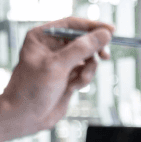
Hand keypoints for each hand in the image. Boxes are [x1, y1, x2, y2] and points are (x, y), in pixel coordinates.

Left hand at [0, 17, 113, 141]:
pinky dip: (84, 80)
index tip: (111, 31)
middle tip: (105, 56)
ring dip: (88, 70)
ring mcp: (61, 63)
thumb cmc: (33, 88)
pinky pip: (86, 73)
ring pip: (87, 59)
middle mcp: (52, 48)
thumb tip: (104, 35)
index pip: (72, 25)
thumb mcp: (58, 65)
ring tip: (77, 81)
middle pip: (83, 41)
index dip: (92, 27)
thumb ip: (82, 48)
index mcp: (43, 37)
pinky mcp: (69, 77)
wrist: (27, 116)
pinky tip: (73, 88)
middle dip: (93, 50)